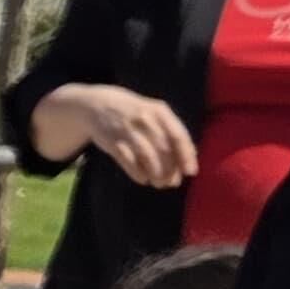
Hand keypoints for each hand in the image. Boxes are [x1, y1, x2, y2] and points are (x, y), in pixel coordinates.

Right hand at [33, 81, 196, 188]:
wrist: (98, 105)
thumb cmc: (135, 113)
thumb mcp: (155, 113)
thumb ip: (172, 131)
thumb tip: (191, 156)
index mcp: (160, 111)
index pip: (178, 135)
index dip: (186, 156)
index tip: (190, 172)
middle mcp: (145, 119)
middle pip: (163, 149)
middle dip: (171, 169)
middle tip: (172, 182)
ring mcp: (127, 131)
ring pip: (147, 157)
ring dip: (156, 174)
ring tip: (159, 183)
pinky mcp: (112, 142)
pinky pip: (129, 162)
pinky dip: (138, 174)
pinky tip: (143, 179)